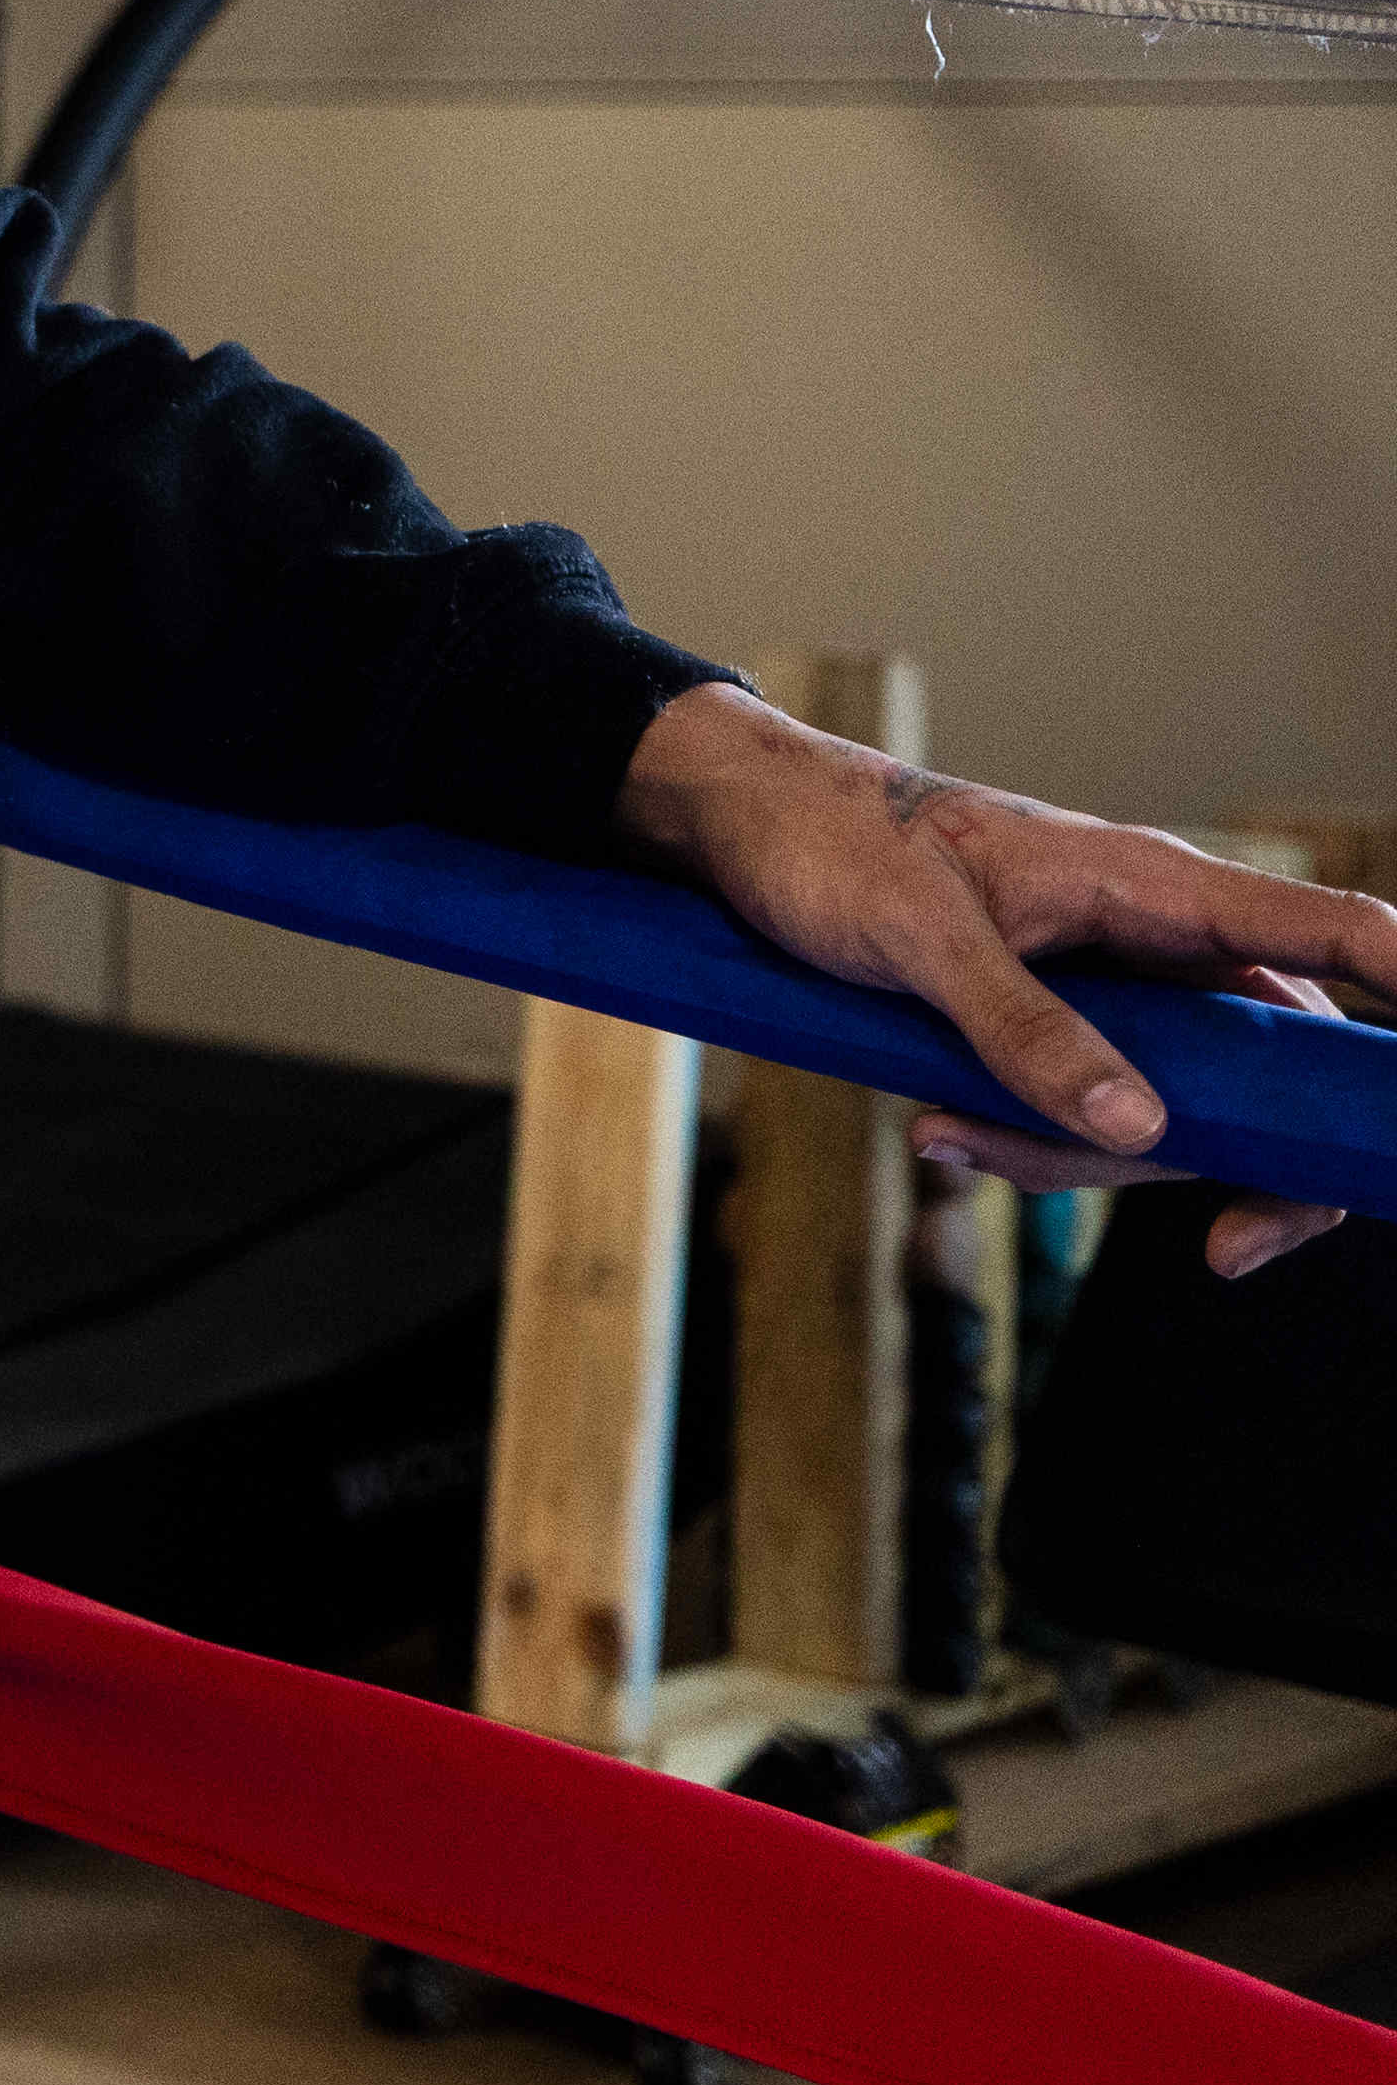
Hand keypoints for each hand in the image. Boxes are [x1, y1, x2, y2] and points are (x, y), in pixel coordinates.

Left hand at [619, 680, 1394, 1278]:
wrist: (749, 831)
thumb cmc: (836, 848)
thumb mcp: (920, 938)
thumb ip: (1024, 1027)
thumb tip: (1146, 1128)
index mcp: (1156, 886)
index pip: (1334, 929)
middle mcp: (1161, 942)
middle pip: (1277, 1072)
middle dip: (1247, 1167)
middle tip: (1224, 1252)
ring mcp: (1118, 991)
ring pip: (1173, 1112)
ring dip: (1078, 1155)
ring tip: (946, 1136)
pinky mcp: (1062, 1026)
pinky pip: (1091, 1111)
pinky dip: (1033, 1142)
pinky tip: (946, 1132)